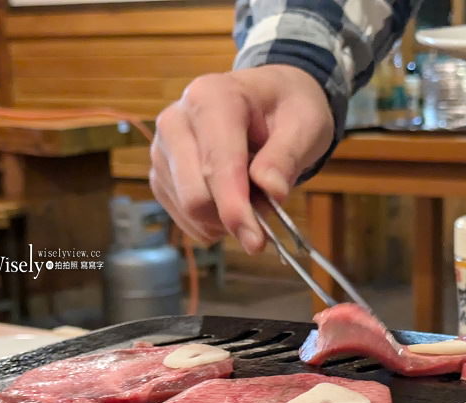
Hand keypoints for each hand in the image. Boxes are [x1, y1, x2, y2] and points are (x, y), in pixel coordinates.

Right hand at [150, 66, 334, 253]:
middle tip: (267, 212)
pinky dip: (212, 223)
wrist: (267, 100)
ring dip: (225, 220)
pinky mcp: (161, 173)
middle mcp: (176, 120)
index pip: (217, 164)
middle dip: (233, 217)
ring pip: (188, 210)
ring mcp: (163, 149)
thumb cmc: (287, 109)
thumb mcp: (304, 124)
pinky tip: (231, 203)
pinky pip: (183, 217)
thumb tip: (272, 191)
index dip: (235, 208)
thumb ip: (286, 157)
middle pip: (194, 195)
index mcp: (211, 98)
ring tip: (252, 197)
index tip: (256, 241)